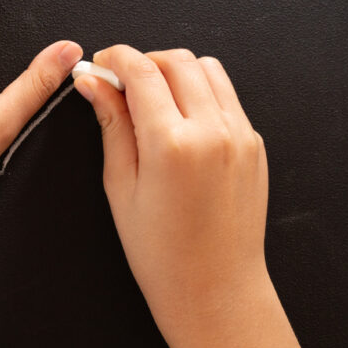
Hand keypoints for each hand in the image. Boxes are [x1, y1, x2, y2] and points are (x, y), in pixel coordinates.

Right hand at [72, 46, 268, 329]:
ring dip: (175, 72)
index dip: (115, 58)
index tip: (100, 63)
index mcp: (172, 144)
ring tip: (153, 101)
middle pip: (176, 60)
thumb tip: (92, 82)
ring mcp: (240, 135)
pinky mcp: (254, 143)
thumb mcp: (121, 187)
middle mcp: (212, 131)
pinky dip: (200, 93)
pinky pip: (226, 96)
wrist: (216, 290)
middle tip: (121, 85)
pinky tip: (180, 122)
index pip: (141, 70)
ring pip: (207, 68)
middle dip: (144, 62)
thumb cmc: (160, 253)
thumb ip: (111, 125)